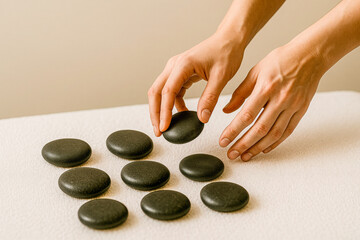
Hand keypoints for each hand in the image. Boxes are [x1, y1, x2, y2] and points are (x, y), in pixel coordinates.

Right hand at [148, 32, 244, 135]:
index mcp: (183, 65)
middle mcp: (174, 66)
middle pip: (156, 92)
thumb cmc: (226, 53)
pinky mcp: (180, 73)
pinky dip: (173, 104)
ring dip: (161, 110)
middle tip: (159, 131)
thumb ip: (210, 98)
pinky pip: (171, 91)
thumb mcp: (221, 77)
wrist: (229, 40)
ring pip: (161, 92)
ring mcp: (176, 69)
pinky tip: (181, 114)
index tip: (164, 127)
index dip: (164, 112)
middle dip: (155, 113)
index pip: (167, 91)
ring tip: (166, 126)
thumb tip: (202, 118)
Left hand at [219, 43, 324, 160]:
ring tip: (245, 156)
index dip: (233, 131)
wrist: (309, 55)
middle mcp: (281, 99)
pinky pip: (288, 131)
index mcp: (266, 88)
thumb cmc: (280, 60)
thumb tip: (227, 110)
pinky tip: (264, 149)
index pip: (246, 115)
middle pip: (260, 128)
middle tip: (232, 154)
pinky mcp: (301, 110)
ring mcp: (293, 106)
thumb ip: (240, 93)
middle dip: (243, 144)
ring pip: (274, 134)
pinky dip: (275, 142)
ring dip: (258, 147)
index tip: (223, 141)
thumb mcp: (255, 71)